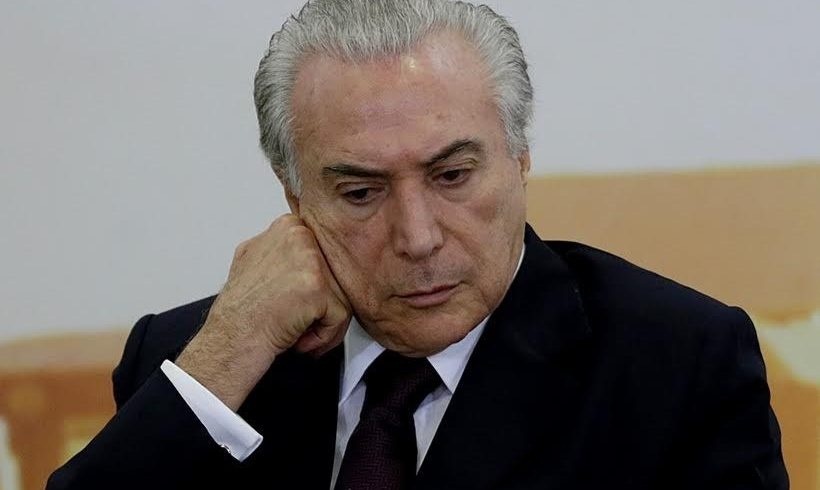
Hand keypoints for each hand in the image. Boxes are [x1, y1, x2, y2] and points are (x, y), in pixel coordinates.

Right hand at [175, 214, 350, 409]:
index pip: (326, 257)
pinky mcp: (317, 287)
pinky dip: (324, 337)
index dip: (313, 286)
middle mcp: (299, 237)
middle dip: (321, 305)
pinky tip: (299, 338)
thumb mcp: (253, 257)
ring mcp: (309, 260)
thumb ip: (281, 246)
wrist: (230, 340)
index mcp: (289, 227)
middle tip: (294, 317)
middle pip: (336, 276)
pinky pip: (340, 317)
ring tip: (294, 328)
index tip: (294, 299)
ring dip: (322, 322)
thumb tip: (300, 243)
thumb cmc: (241, 310)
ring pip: (342, 297)